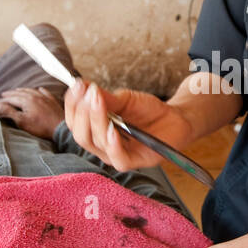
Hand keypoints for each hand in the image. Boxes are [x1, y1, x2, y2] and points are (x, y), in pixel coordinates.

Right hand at [0, 87, 63, 137]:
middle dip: (10, 94)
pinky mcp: (52, 100)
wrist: (60, 128)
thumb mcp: (21, 121)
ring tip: (16, 91)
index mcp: (26, 100)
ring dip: (22, 90)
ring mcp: (44, 97)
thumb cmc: (40, 126)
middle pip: (19, 92)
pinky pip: (44, 91)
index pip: (10, 98)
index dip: (2, 101)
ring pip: (30, 90)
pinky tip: (38, 90)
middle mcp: (35, 95)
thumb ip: (8, 111)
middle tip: (3, 95)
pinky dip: (38, 90)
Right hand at [64, 78, 189, 170]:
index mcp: (95, 131)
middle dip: (82, 112)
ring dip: (95, 120)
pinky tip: (112, 129)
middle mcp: (101, 146)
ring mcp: (115, 155)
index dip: (72, 103)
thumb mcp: (125, 99)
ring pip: (96, 143)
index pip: (74, 121)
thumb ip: (105, 98)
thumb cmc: (148, 110)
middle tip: (90, 93)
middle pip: (81, 134)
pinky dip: (112, 143)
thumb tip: (83, 86)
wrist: (174, 118)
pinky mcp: (133, 162)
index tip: (77, 85)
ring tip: (98, 101)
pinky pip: (117, 158)